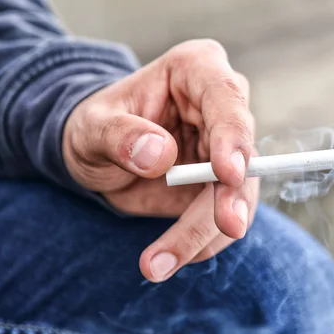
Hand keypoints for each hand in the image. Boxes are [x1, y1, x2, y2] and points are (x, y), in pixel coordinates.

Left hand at [62, 39, 258, 281]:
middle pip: (242, 151)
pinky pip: (225, 218)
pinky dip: (201, 243)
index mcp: (196, 70)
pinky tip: (166, 259)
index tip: (227, 173)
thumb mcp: (92, 126)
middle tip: (227, 226)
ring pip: (238, 193)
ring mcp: (226, 148)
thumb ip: (120, 135)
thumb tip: (160, 154)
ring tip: (160, 263)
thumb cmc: (95, 127)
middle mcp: (221, 107)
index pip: (226, 97)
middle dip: (232, 194)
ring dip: (210, 231)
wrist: (98, 155)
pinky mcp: (223, 185)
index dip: (232, 135)